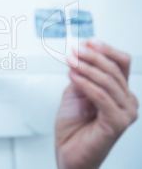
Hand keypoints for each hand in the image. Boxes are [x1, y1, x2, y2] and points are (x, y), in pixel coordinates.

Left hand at [55, 39, 137, 168]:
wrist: (68, 152)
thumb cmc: (73, 126)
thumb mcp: (75, 92)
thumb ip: (81, 75)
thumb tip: (79, 56)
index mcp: (119, 91)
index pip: (120, 62)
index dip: (105, 49)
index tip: (87, 42)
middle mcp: (126, 100)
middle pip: (114, 69)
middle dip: (91, 57)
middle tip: (73, 51)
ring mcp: (125, 112)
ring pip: (108, 81)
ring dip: (86, 68)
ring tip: (70, 62)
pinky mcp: (117, 123)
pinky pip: (101, 97)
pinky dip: (86, 84)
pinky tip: (73, 76)